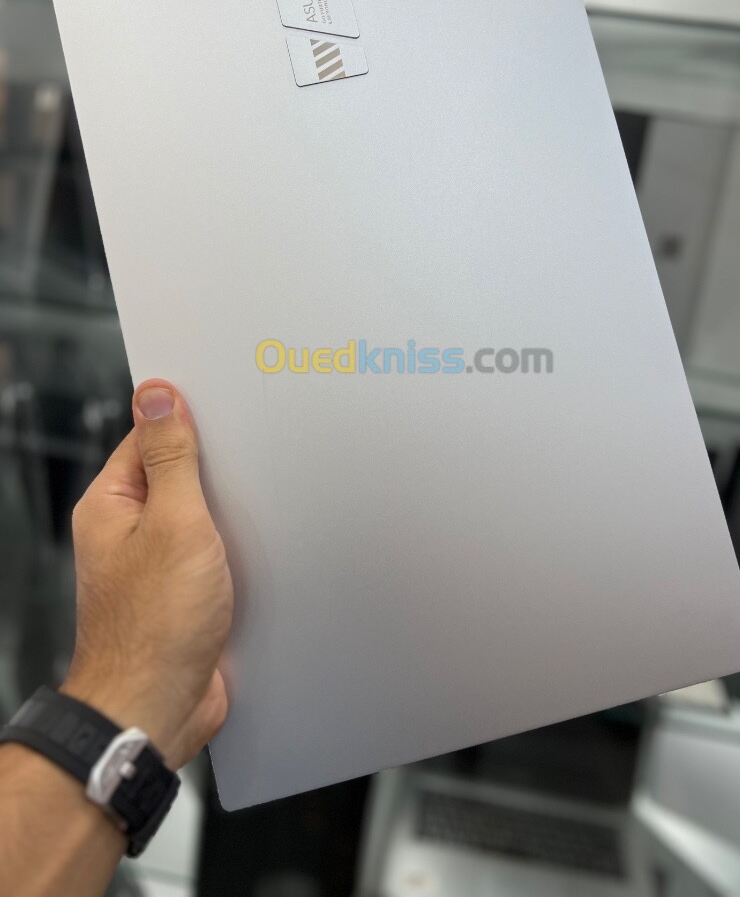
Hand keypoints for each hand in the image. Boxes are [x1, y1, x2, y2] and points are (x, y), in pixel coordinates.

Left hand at [61, 380, 232, 770]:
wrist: (158, 708)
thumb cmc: (155, 626)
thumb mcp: (174, 523)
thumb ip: (170, 458)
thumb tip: (156, 396)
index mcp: (112, 505)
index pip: (148, 438)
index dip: (187, 420)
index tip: (227, 408)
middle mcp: (130, 531)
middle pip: (177, 475)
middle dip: (218, 468)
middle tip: (256, 455)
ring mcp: (158, 563)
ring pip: (201, 515)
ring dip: (231, 511)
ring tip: (263, 500)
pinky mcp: (185, 591)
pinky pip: (215, 552)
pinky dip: (238, 546)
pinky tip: (262, 544)